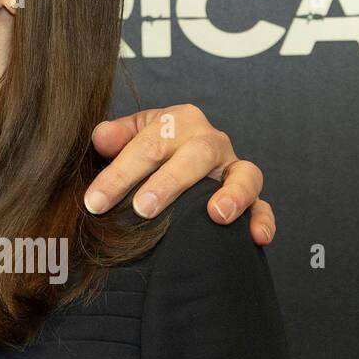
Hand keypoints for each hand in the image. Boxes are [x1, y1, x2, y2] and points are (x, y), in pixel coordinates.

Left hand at [86, 104, 274, 245]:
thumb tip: (101, 138)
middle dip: (168, 183)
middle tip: (142, 209)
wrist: (176, 154)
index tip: (95, 202)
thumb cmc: (148, 148)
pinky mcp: (251, 194)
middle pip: (193, 156)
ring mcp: (233, 167)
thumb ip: (114, 136)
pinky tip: (256, 238)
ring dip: (231, 194)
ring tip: (217, 215)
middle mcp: (209, 140)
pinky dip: (263, 219)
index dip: (119, 174)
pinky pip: (263, 205)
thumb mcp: (129, 136)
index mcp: (178, 121)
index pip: (147, 145)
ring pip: (242, 175)